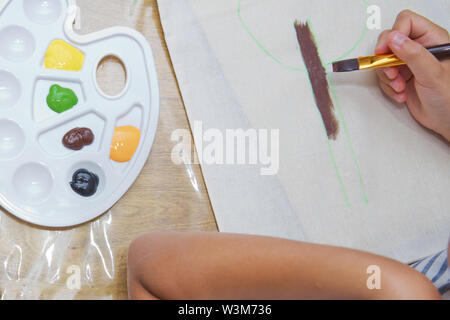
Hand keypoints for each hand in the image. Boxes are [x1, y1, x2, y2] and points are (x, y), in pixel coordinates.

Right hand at [375, 10, 449, 140]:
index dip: (393, 35)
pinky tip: (401, 93)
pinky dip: (388, 87)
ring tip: (400, 87)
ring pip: (383, 60)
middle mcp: (420, 48)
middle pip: (390, 41)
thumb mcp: (432, 74)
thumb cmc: (449, 97)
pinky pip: (384, 76)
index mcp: (433, 39)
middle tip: (393, 73)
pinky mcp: (401, 76)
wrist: (445, 120)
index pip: (406, 22)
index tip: (384, 51)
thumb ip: (413, 54)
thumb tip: (394, 39)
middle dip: (386, 60)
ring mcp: (409, 63)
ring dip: (387, 77)